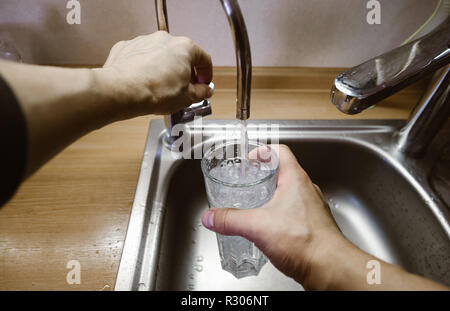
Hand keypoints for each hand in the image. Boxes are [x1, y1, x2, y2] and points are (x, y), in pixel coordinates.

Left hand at [99, 31, 212, 117]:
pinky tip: (145, 84)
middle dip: (184, 73)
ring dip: (164, 70)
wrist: (122, 92)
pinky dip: (145, 68)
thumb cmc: (154, 92)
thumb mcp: (187, 98)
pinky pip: (141, 58)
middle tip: (183, 89)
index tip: (203, 84)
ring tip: (161, 89)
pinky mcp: (127, 48)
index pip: (204, 59)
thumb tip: (205, 91)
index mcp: (185, 48)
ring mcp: (144, 41)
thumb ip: (201, 92)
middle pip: (181, 56)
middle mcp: (165, 39)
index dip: (206, 74)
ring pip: (160, 56)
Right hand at [201, 144, 345, 286]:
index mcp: (296, 180)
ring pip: (292, 192)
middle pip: (285, 171)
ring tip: (258, 203)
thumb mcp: (257, 226)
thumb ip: (230, 220)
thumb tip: (211, 217)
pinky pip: (296, 212)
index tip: (251, 158)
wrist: (330, 268)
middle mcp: (307, 190)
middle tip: (250, 180)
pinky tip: (271, 228)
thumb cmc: (305, 242)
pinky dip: (282, 213)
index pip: (281, 151)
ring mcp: (313, 208)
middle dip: (265, 174)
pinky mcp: (315, 225)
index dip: (264, 151)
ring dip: (274, 194)